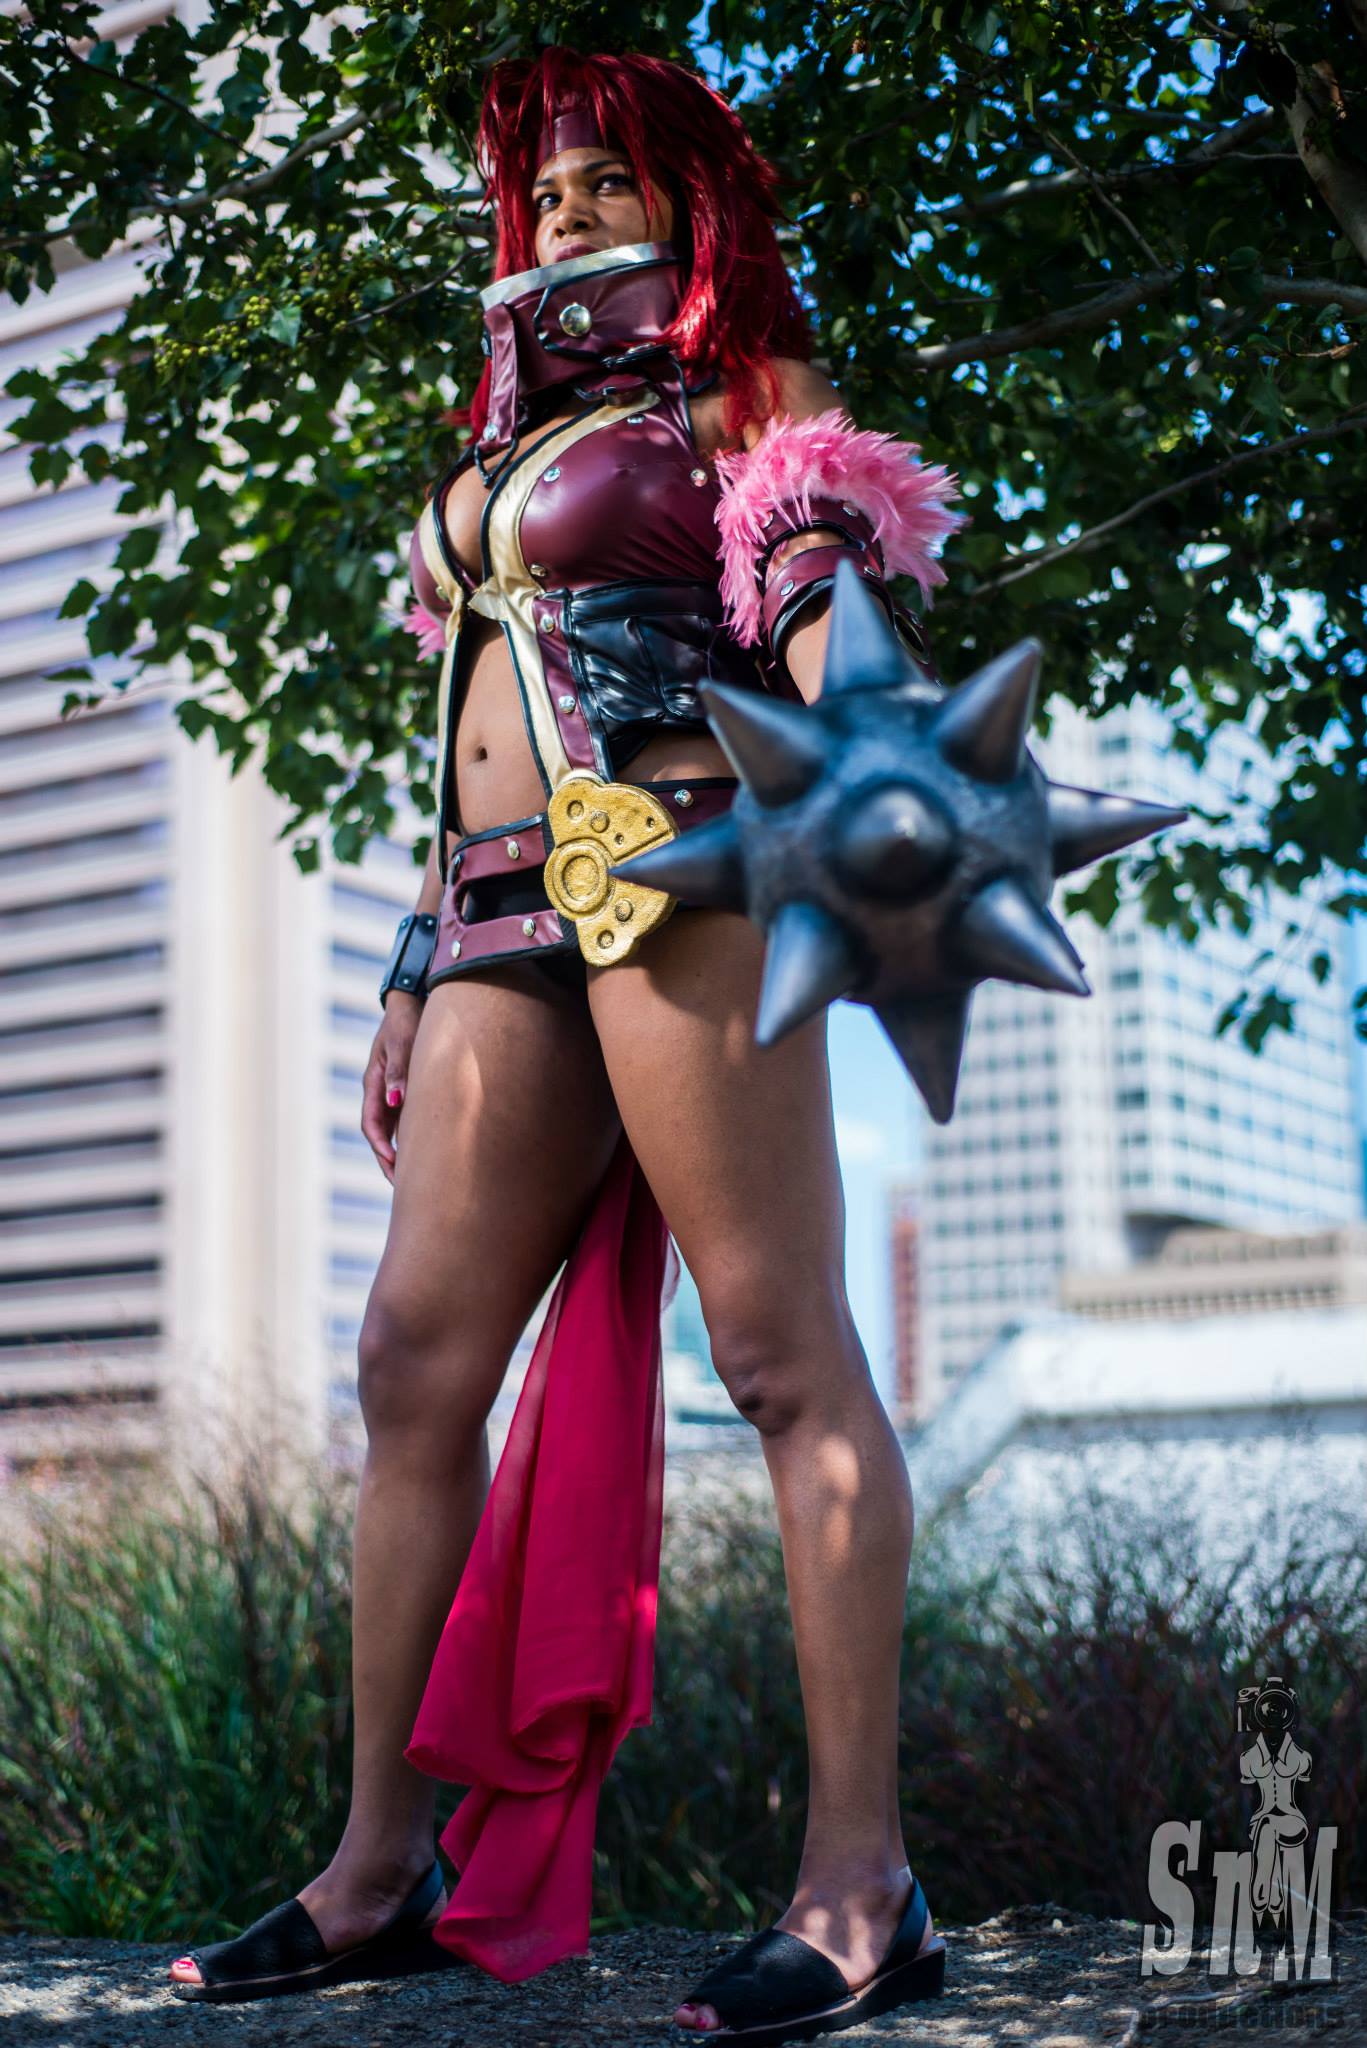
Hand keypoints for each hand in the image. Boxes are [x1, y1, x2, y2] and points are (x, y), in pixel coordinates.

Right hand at [362, 992, 422, 1183]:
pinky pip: (406, 1121)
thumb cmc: (407, 1020)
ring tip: (415, 1180)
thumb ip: (399, 1071)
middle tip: (403, 1187)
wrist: (413, 1001)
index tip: (393, 1163)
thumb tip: (396, 1102)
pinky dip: (411, 1139)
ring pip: (392, 1131)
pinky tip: (426, 1153)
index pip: (372, 1122)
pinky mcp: (406, 1091)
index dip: (380, 1146)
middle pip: (380, 1134)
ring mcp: (392, 1092)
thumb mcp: (402, 1042)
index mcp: (373, 1082)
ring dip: (400, 1154)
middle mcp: (380, 1091)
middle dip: (389, 1161)